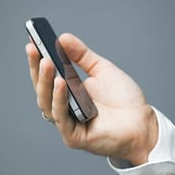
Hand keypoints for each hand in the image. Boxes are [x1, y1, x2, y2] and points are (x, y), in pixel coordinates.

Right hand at [25, 33, 157, 164]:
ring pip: (47, 103)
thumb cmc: (124, 100)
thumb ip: (82, 55)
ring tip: (46, 62)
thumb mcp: (101, 70)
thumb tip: (62, 38)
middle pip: (43, 89)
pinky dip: (59, 99)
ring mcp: (68, 123)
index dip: (38, 61)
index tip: (32, 42)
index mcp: (69, 94)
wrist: (142, 123)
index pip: (48, 77)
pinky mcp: (73, 136)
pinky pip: (61, 117)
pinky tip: (61, 82)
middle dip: (37, 69)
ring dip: (45, 82)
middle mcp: (64, 108)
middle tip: (34, 49)